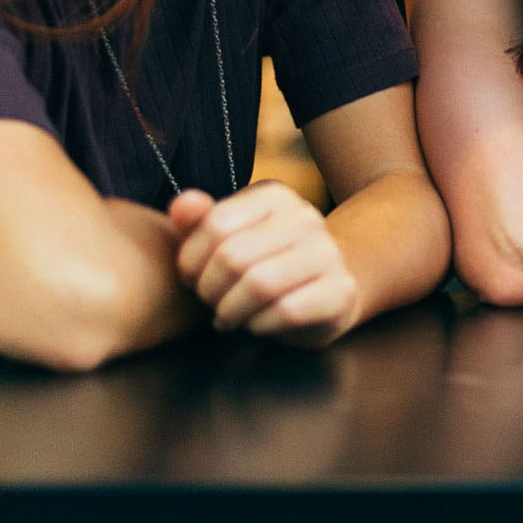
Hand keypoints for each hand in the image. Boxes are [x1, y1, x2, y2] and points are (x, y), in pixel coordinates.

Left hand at [169, 183, 361, 345]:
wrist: (323, 290)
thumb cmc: (262, 264)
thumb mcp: (227, 239)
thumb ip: (198, 221)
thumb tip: (181, 205)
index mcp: (275, 196)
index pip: (215, 225)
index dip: (191, 261)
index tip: (193, 277)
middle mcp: (307, 218)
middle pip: (233, 257)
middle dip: (209, 290)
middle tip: (211, 302)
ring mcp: (329, 253)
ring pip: (259, 285)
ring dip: (231, 310)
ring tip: (228, 316)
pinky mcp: (341, 291)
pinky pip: (286, 312)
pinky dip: (260, 325)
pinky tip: (258, 324)